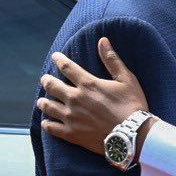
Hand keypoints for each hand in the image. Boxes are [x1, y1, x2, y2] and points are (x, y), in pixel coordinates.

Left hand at [38, 37, 148, 154]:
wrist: (132, 135)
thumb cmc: (132, 106)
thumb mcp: (127, 80)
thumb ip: (112, 60)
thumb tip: (103, 40)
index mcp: (88, 84)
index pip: (66, 67)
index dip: (59, 60)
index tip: (55, 56)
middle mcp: (75, 99)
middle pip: (52, 86)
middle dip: (46, 80)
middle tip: (45, 79)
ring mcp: (71, 117)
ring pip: (48, 107)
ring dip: (43, 102)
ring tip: (42, 101)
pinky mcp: (72, 134)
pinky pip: (52, 128)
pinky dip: (47, 124)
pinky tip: (46, 122)